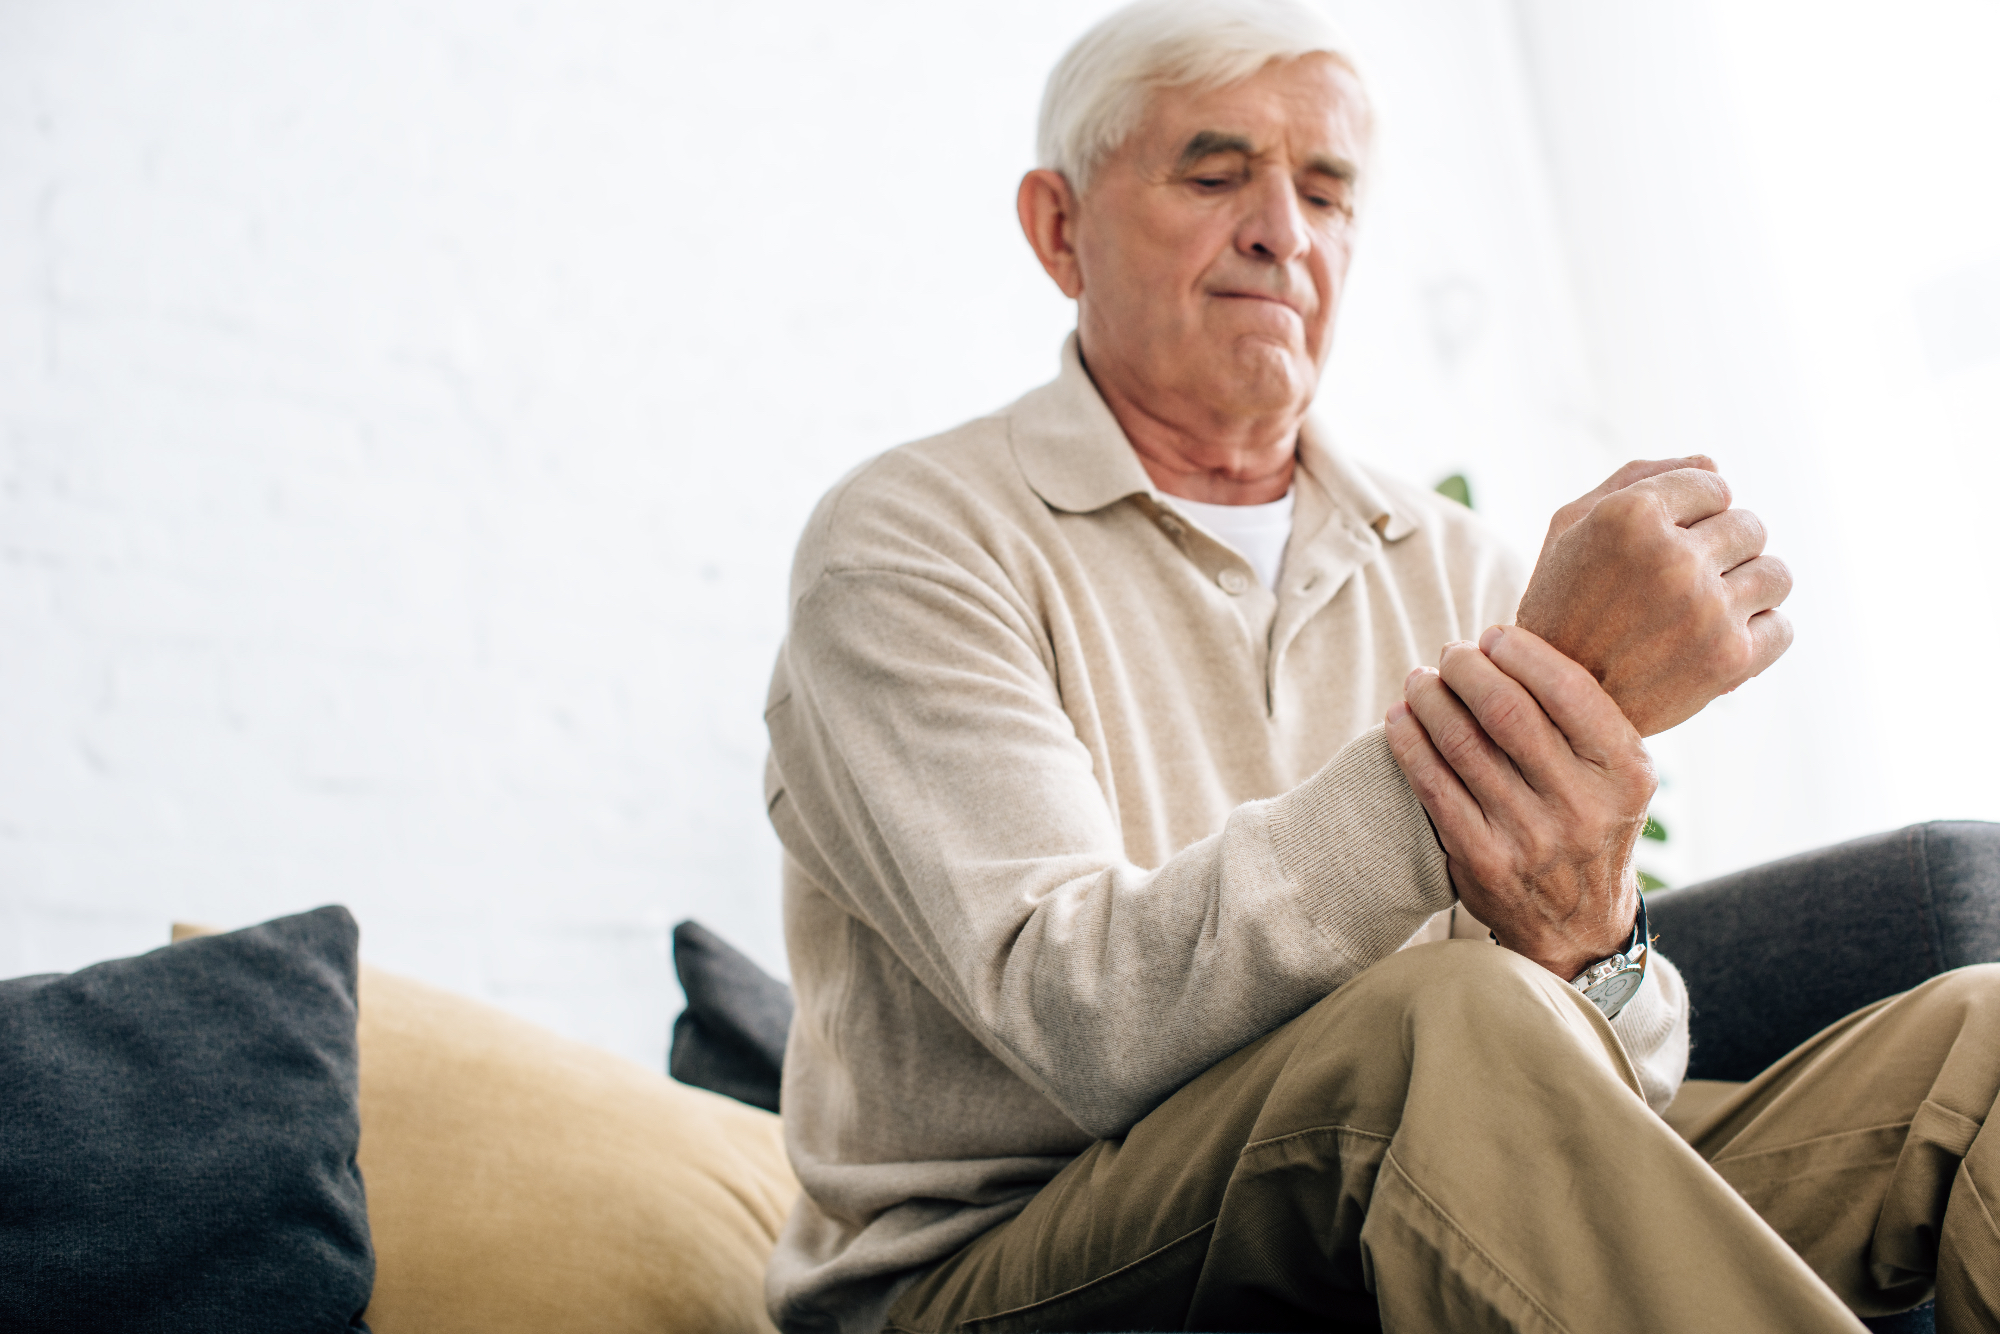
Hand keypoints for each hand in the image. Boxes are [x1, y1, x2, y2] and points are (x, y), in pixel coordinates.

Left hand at [1385, 625, 1652, 979]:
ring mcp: (1530, 835)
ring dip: (1429, 698)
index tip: (1493, 637)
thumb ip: (1584, 718)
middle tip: (1450, 653)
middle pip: (1505, 709)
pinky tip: (1399, 719)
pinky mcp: (1482, 858)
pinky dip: (1408, 742)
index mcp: (1625, 772)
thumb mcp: (1618, 776)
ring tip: (1420, 680)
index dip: (1520, 651)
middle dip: (1466, 668)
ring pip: (1461, 742)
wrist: (1578, 926)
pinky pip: (1432, 784)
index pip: (1567, 689)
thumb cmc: (1591, 823)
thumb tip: (1514, 643)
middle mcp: (1582, 805)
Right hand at [1516, 457, 1792, 735]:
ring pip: (1777, 574)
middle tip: (1685, 585)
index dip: (1695, 513)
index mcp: (1629, 515)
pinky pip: (1782, 628)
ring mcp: (1705, 609)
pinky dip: (1758, 636)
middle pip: (1750, 527)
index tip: (1669, 544)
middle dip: (1723, 551)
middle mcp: (1671, 557)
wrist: (1547, 702)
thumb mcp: (1570, 529)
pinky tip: (1718, 643)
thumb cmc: (1559, 606)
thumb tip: (1715, 467)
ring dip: (1749, 590)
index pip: (1714, 484)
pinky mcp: (1729, 658)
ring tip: (1710, 611)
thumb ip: (1637, 480)